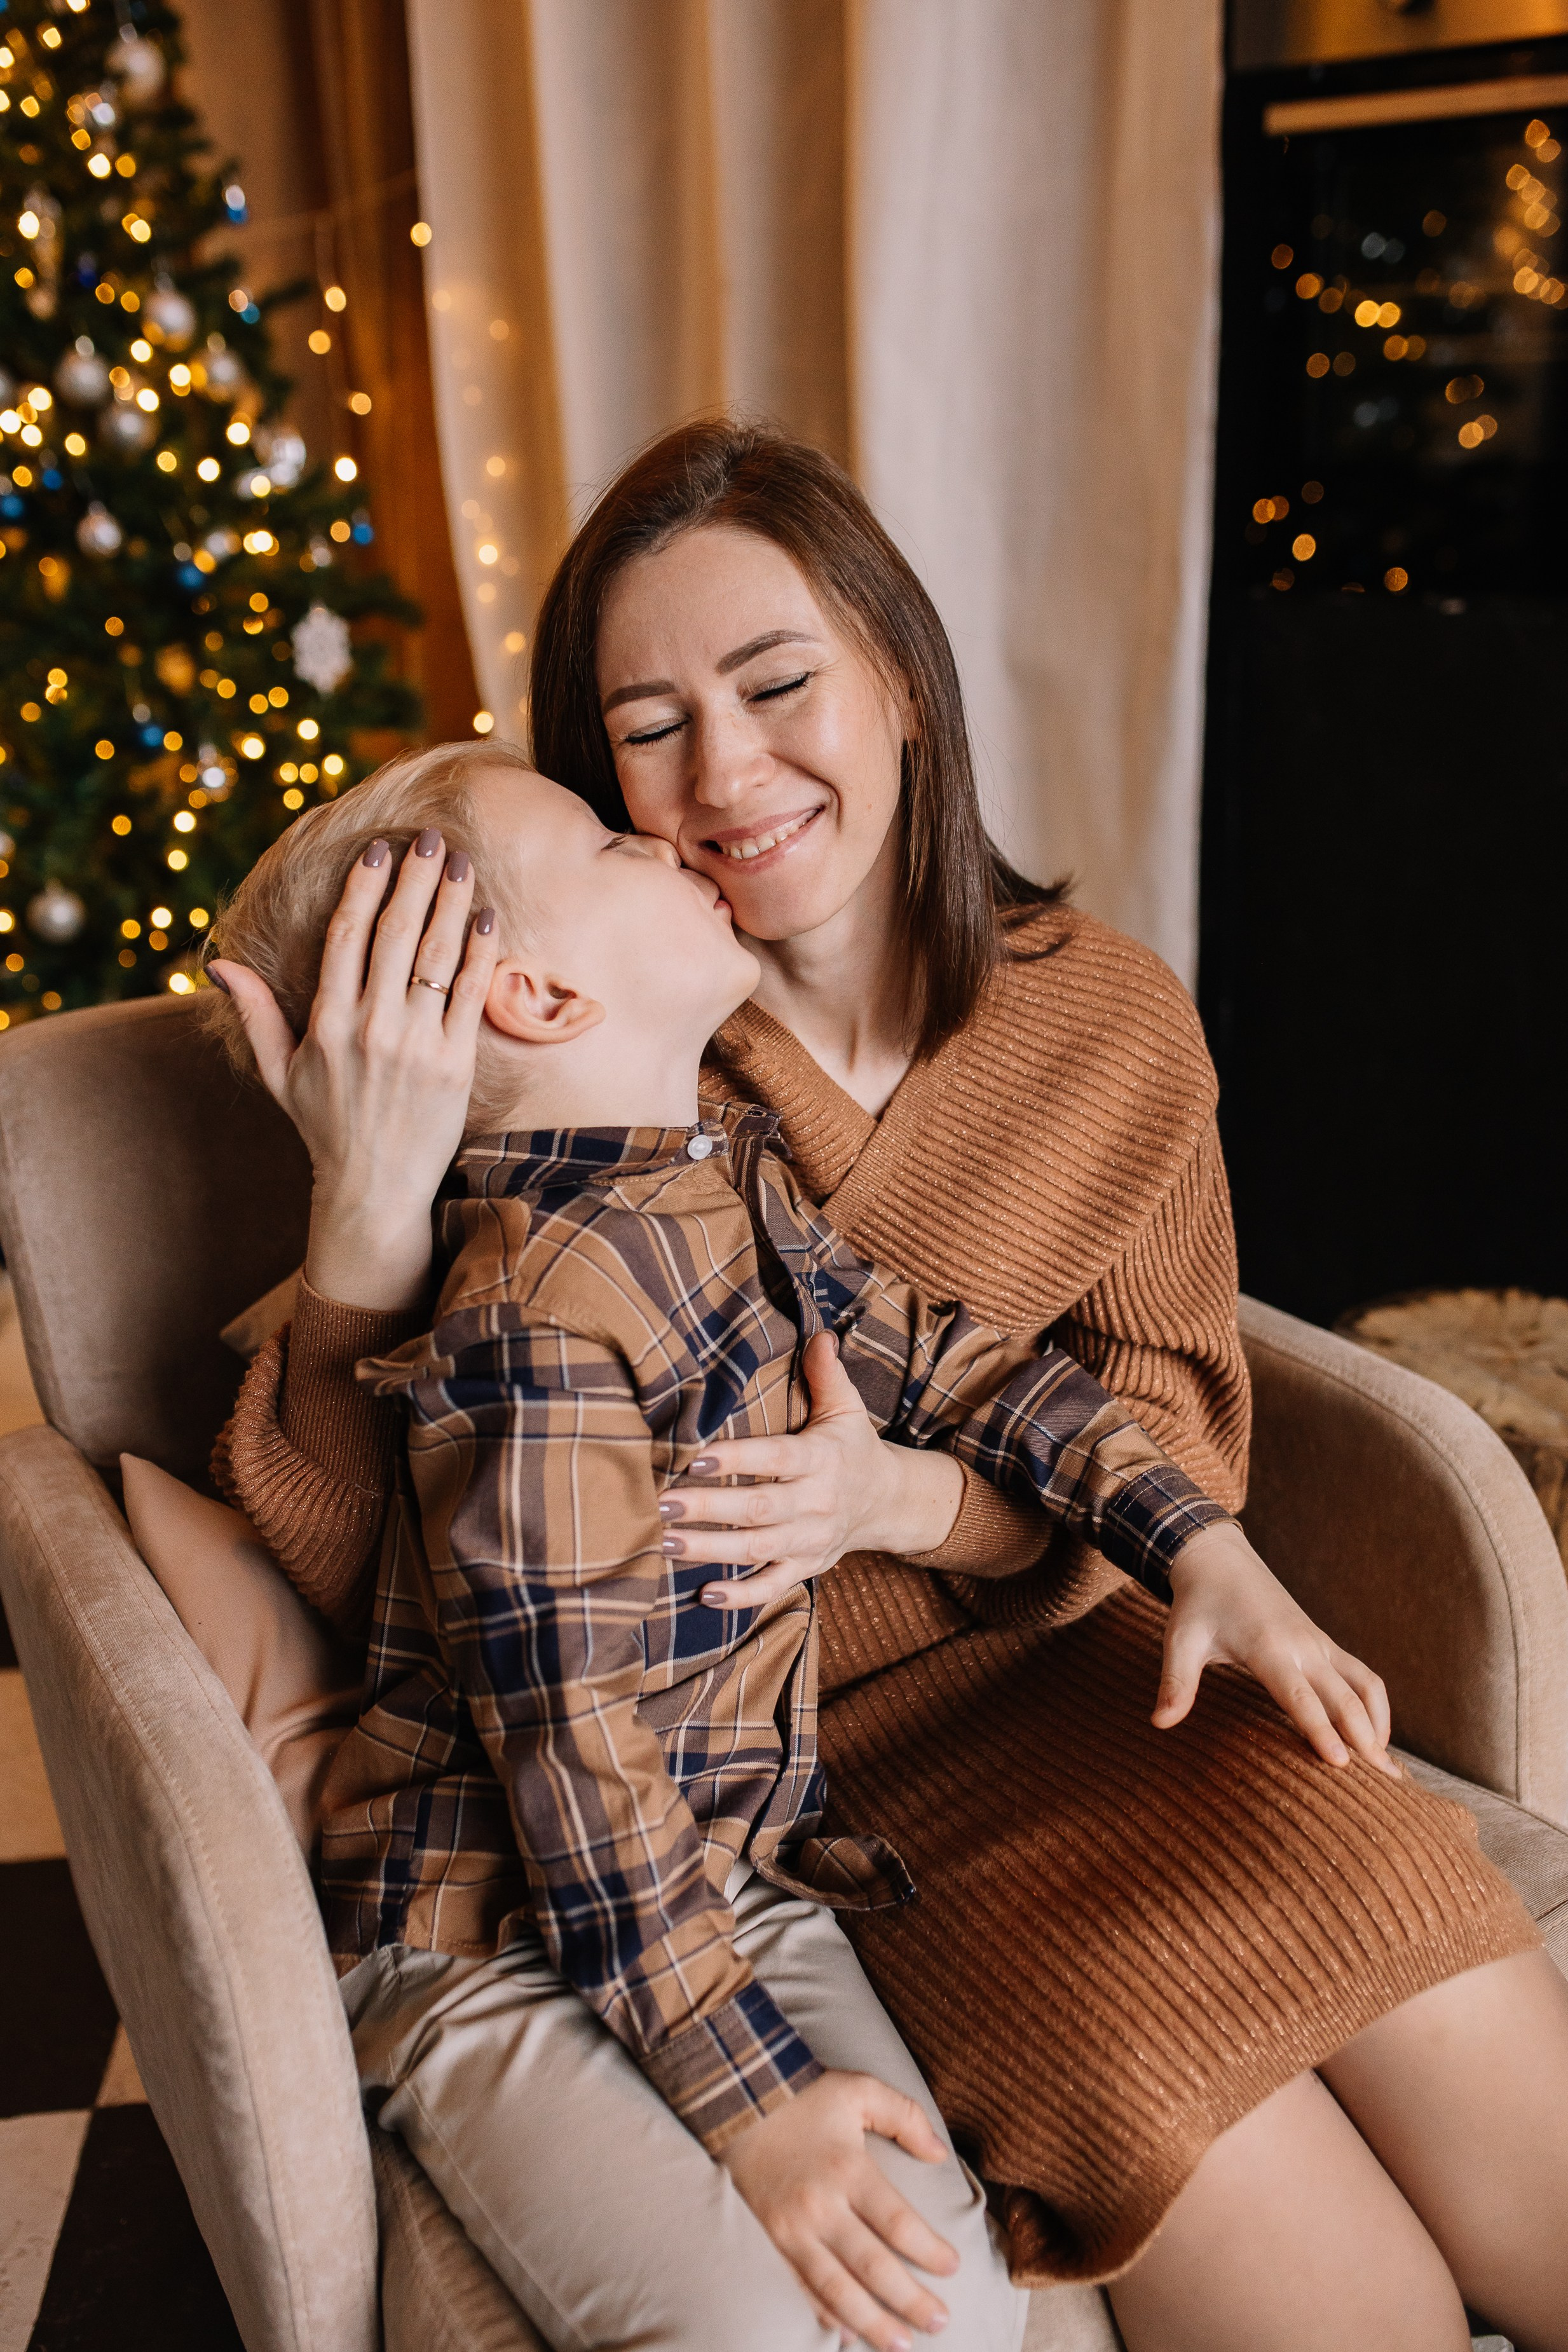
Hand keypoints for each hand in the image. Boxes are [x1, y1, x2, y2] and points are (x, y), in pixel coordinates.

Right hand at [210, 830, 500, 1310]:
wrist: (374, 1189)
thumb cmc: (326, 1127)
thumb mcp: (279, 1072)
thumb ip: (256, 1015)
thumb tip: (219, 967)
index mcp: (327, 1022)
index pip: (346, 936)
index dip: (364, 887)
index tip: (379, 850)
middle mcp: (371, 1028)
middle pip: (395, 934)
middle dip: (416, 880)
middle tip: (432, 839)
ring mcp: (416, 1045)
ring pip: (436, 957)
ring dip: (452, 904)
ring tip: (463, 865)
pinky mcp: (455, 1065)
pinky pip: (471, 997)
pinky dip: (481, 954)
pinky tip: (486, 919)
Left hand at [662, 1332, 964, 1611]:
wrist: (888, 1501)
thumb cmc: (851, 1447)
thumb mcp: (846, 1407)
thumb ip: (827, 1373)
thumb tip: (818, 1332)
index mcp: (820, 1458)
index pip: (775, 1458)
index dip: (737, 1459)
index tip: (695, 1459)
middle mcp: (816, 1502)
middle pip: (757, 1508)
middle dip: (708, 1508)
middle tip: (660, 1503)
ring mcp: (810, 1540)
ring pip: (756, 1549)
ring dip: (709, 1549)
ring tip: (664, 1542)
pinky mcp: (807, 1567)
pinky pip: (773, 1586)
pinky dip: (741, 1596)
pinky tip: (704, 1594)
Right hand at [719, 2069, 956, 2350]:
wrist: (734, 2100)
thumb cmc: (804, 2097)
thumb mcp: (859, 2089)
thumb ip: (905, 2116)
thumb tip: (940, 2154)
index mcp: (847, 2169)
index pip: (898, 2223)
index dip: (929, 2251)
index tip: (954, 2267)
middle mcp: (820, 2206)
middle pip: (873, 2266)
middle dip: (910, 2300)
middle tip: (940, 2322)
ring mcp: (791, 2230)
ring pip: (837, 2289)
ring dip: (872, 2322)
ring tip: (902, 2344)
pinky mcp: (768, 2242)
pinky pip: (800, 2288)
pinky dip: (826, 2315)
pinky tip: (848, 2333)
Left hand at [1155, 1519, 1399, 1775]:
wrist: (1221, 1561)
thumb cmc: (1199, 1604)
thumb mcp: (1181, 1640)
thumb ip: (1176, 1682)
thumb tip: (1159, 1723)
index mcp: (1268, 1648)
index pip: (1300, 1697)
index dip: (1321, 1730)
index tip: (1340, 1765)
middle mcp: (1303, 1646)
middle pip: (1344, 1698)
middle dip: (1366, 1739)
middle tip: (1386, 1785)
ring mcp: (1320, 1644)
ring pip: (1365, 1685)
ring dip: (1380, 1724)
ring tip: (1388, 1770)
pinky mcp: (1326, 1644)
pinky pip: (1363, 1675)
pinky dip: (1377, 1706)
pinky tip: (1377, 1737)